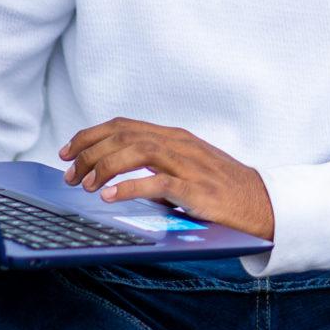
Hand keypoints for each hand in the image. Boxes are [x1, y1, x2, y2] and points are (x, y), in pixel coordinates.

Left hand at [58, 118, 274, 239]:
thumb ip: (156, 164)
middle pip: (124, 136)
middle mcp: (179, 145)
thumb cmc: (222, 189)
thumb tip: (116, 176)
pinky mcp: (197, 190)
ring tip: (87, 185)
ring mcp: (189, 166)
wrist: (262, 204)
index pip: (123, 125)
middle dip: (89, 153)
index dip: (90, 135)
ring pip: (137, 152)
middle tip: (70, 175)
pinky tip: (110, 196)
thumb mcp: (186, 166)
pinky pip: (158, 183)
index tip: (67, 151)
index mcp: (174, 137)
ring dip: (105, 167)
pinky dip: (130, 188)